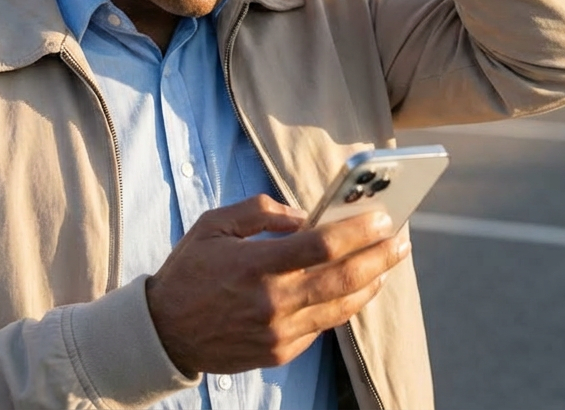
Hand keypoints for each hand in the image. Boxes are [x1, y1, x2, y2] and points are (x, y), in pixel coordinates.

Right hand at [145, 194, 410, 374]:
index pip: (321, 246)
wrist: (164, 333)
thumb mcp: (213, 225)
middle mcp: (271, 302)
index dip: (358, 231)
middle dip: (379, 256)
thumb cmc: (189, 271)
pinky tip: (354, 289)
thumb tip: (304, 217)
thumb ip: (260, 212)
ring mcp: (278, 332)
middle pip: (342, 279)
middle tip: (401, 240)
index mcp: (253, 265)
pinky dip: (342, 306)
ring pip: (341, 308)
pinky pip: (322, 327)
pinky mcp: (280, 352)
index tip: (383, 217)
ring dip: (371, 284)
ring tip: (387, 264)